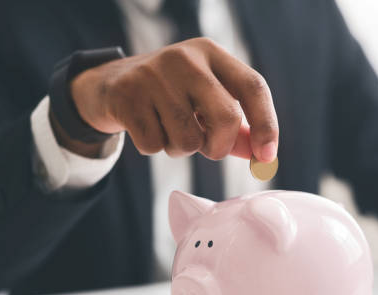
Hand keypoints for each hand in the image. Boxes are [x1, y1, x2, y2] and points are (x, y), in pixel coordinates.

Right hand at [68, 38, 278, 160]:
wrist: (110, 84)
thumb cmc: (170, 97)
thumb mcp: (204, 101)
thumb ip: (234, 128)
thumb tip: (262, 157)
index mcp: (211, 54)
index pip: (253, 87)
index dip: (266, 124)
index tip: (267, 157)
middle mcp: (185, 58)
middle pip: (226, 117)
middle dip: (220, 147)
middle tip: (209, 149)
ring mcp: (153, 74)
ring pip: (188, 140)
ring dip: (182, 150)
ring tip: (169, 131)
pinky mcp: (127, 95)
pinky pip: (155, 145)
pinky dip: (154, 148)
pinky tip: (146, 127)